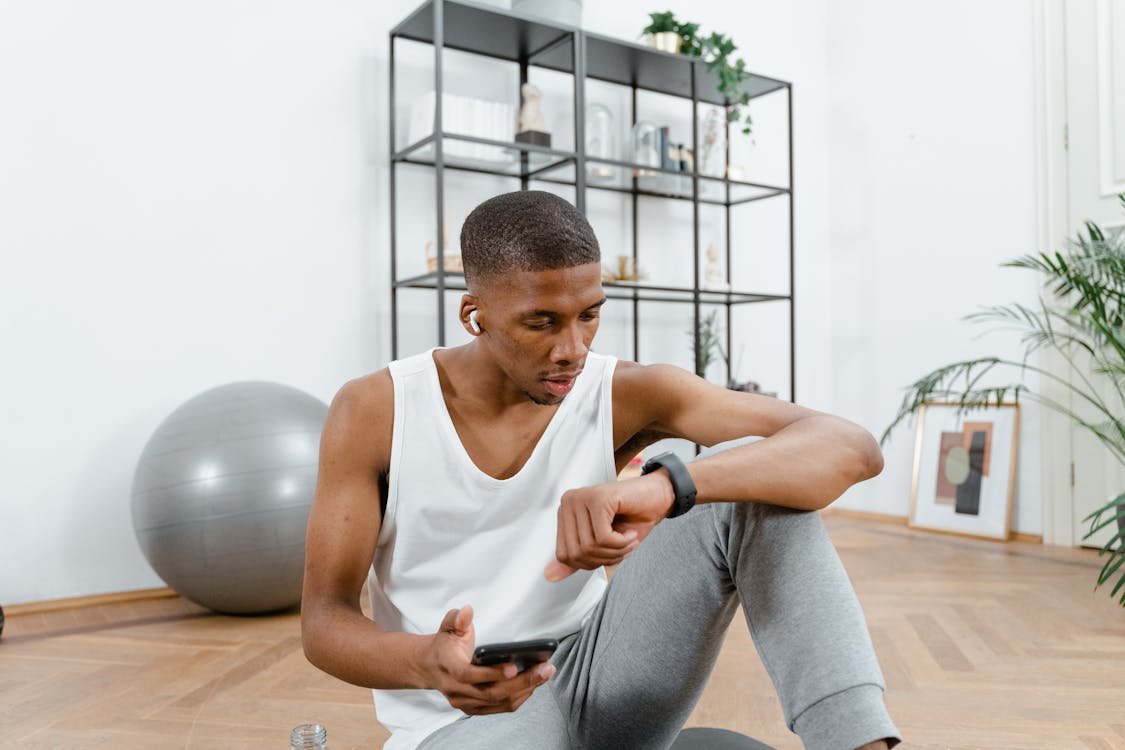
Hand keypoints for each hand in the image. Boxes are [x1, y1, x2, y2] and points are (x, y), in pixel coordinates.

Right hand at [424, 605, 555, 714]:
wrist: (429, 666)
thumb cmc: (444, 645)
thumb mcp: (448, 626)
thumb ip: (458, 618)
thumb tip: (467, 610)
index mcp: (448, 667)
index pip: (468, 675)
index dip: (491, 673)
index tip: (514, 666)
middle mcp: (455, 689)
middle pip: (491, 692)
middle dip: (522, 682)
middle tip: (545, 669)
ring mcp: (464, 702)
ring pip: (498, 702)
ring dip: (525, 690)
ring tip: (544, 674)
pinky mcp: (473, 708)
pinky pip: (500, 707)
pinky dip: (518, 698)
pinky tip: (533, 684)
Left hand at [544, 471, 674, 581]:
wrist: (658, 497)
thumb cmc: (632, 519)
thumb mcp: (601, 545)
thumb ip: (577, 559)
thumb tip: (549, 576)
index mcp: (565, 513)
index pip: (564, 556)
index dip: (590, 563)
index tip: (610, 551)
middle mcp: (568, 502)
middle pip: (576, 553)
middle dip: (604, 558)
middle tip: (623, 547)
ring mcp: (581, 498)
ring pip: (590, 546)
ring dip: (616, 551)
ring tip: (628, 540)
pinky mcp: (598, 498)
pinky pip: (604, 537)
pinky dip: (622, 543)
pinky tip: (630, 533)